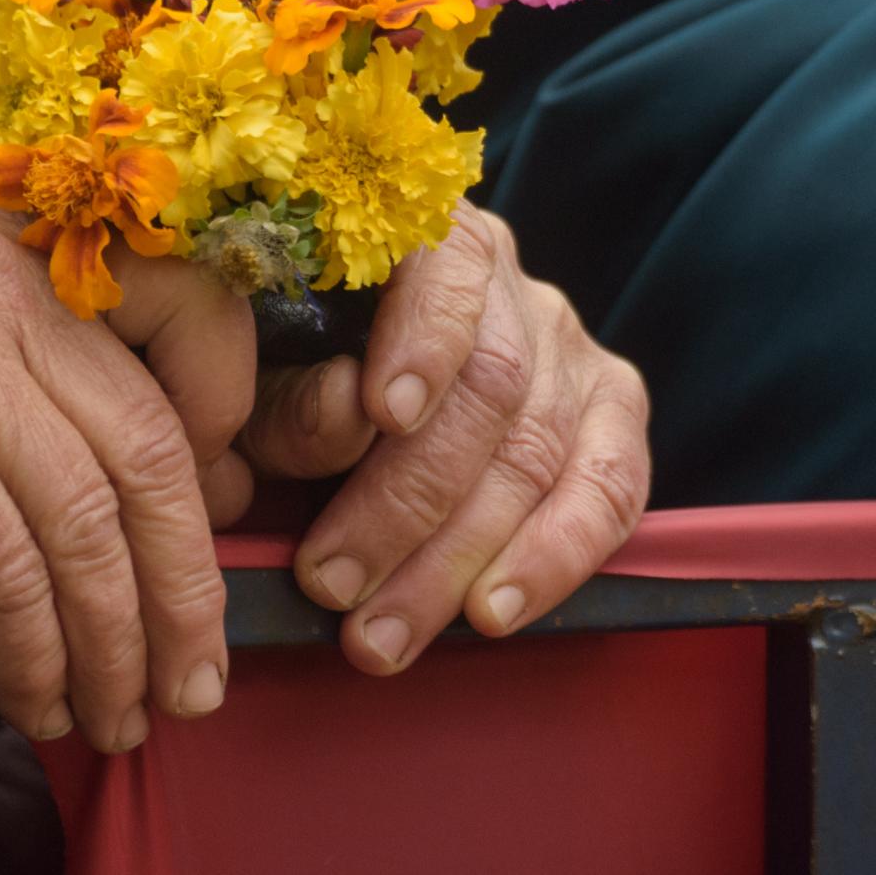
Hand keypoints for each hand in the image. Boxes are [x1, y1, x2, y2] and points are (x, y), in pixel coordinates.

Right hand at [0, 211, 254, 750]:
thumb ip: (94, 384)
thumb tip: (221, 494)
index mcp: (52, 252)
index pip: (199, 313)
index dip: (231, 417)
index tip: (225, 504)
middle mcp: (13, 293)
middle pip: (150, 454)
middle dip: (187, 588)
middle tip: (197, 680)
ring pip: (86, 527)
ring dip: (115, 645)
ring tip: (122, 716)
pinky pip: (5, 573)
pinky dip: (33, 652)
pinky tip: (41, 698)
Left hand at [236, 203, 650, 673]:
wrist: (366, 388)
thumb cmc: (294, 376)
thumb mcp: (262, 377)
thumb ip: (291, 395)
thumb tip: (347, 412)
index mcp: (424, 241)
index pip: (449, 270)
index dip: (424, 341)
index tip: (382, 414)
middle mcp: (514, 284)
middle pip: (492, 384)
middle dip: (408, 503)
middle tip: (332, 587)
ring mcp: (572, 347)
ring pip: (539, 451)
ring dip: (457, 559)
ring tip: (382, 635)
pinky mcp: (613, 411)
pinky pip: (613, 486)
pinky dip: (558, 557)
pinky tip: (495, 612)